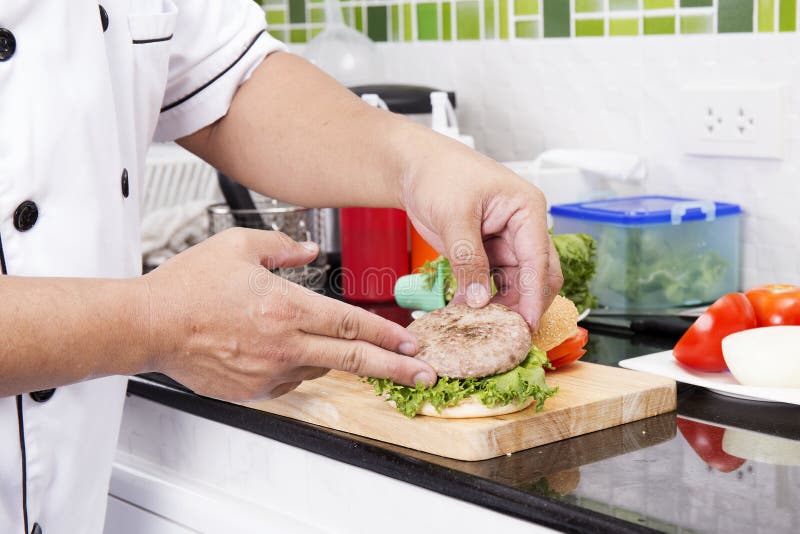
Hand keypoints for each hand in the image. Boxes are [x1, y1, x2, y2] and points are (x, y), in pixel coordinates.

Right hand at [141, 228, 434, 400]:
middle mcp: (284, 345)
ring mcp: (268, 372)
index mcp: (286, 307)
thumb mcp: (238, 246)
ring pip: (319, 369)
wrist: (148, 324)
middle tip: (423, 375)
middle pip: (353, 360)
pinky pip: (289, 380)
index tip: (412, 342)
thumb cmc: (187, 286)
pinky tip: (283, 350)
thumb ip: (281, 246)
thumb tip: (307, 251)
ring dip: (333, 360)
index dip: (387, 334)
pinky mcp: (253, 390)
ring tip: (327, 346)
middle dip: (395, 368)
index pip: (352, 324)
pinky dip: (297, 367)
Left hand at [400, 127, 562, 327]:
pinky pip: (491, 284)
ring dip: (499, 307)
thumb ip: (467, 259)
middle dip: (522, 306)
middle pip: (536, 278)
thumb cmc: (438, 173)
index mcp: (527, 209)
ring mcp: (506, 243)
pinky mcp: (487, 254)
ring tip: (478, 328)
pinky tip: (463, 315)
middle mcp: (523, 228)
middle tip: (504, 335)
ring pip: (514, 286)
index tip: (525, 326)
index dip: (532, 296)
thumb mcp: (453, 216)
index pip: (538, 260)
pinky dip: (480, 300)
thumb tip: (478, 300)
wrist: (413, 167)